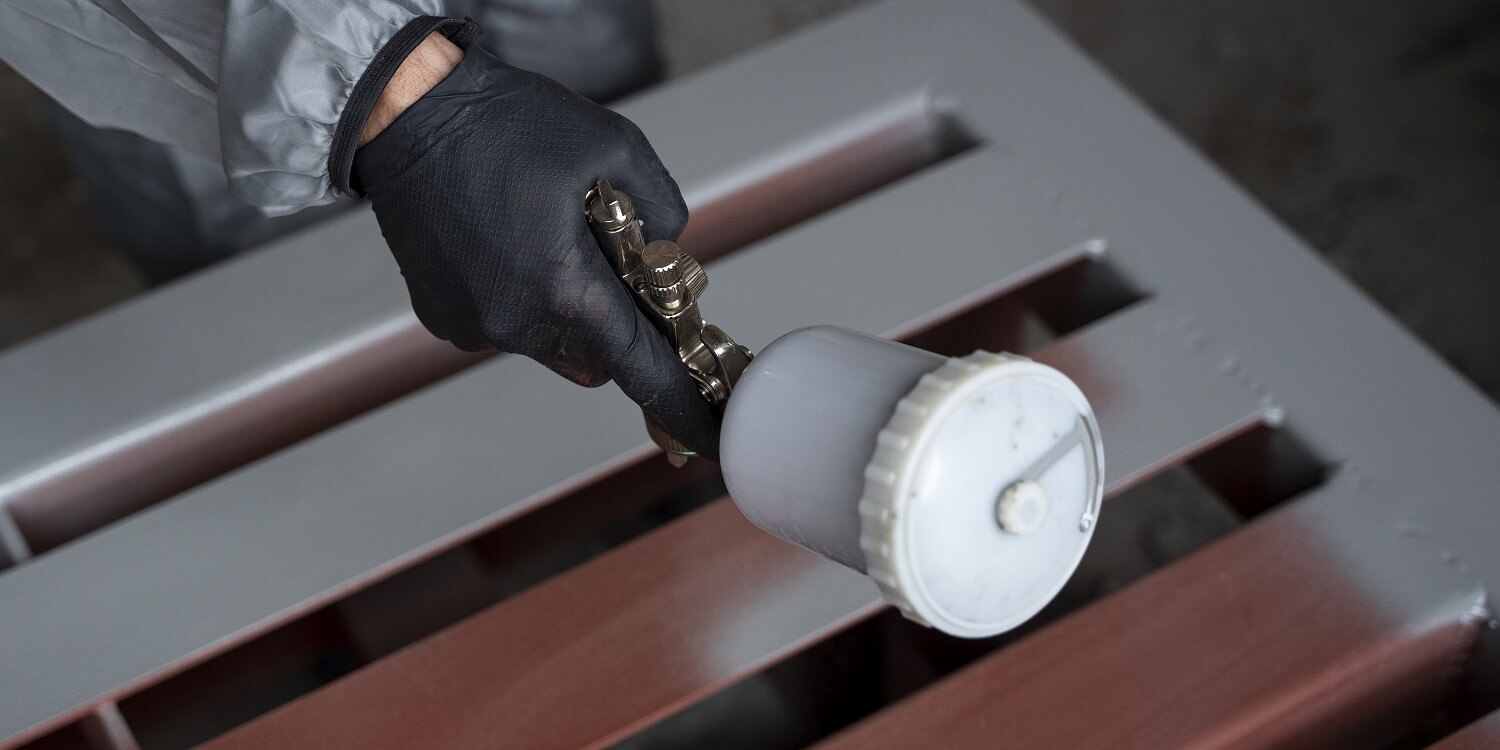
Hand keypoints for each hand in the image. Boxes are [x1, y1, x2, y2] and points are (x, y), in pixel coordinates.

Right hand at [353, 35, 718, 457]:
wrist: (405, 112)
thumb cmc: (502, 123)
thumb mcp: (614, 147)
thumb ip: (662, 207)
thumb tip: (670, 246)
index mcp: (563, 289)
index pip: (641, 368)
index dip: (681, 404)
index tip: (708, 436)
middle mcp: (515, 323)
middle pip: (598, 358)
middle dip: (619, 326)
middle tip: (619, 265)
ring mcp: (473, 326)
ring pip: (553, 344)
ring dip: (568, 309)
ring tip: (551, 237)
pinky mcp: (445, 318)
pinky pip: (508, 327)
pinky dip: (524, 299)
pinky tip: (510, 242)